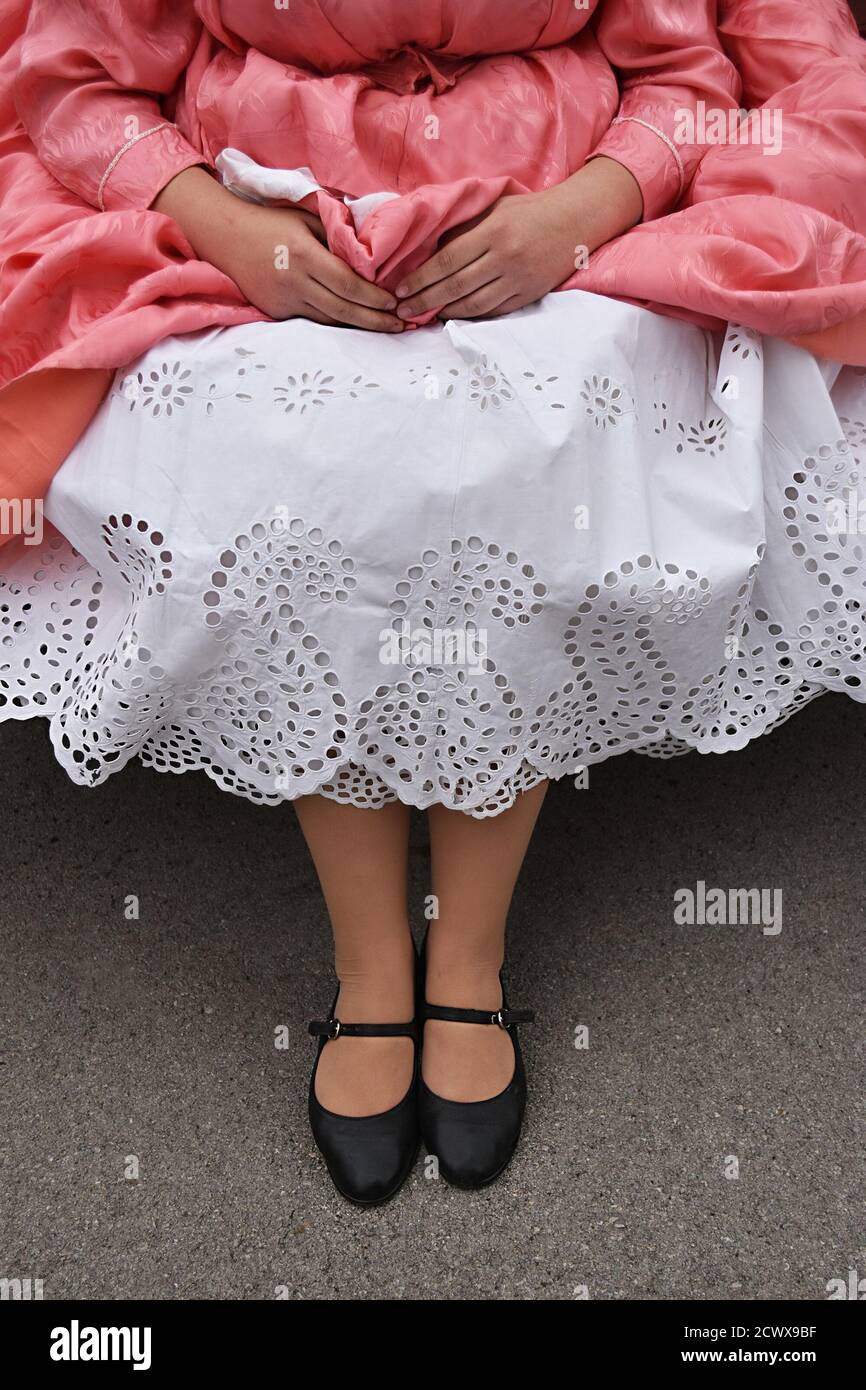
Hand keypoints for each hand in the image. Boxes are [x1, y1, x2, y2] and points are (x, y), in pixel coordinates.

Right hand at [153, 167, 402, 331]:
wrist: (224, 236)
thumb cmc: (270, 221)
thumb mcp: (307, 219)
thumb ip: (337, 238)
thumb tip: (372, 255)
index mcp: (304, 255)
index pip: (348, 284)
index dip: (374, 298)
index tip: (396, 303)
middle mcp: (294, 282)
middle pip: (343, 309)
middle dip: (376, 320)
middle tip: (402, 325)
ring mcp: (283, 301)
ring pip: (330, 320)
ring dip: (360, 326)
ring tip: (386, 327)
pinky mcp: (276, 312)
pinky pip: (313, 320)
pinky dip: (336, 322)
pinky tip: (356, 323)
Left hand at [395, 156, 643, 320]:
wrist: (575, 220)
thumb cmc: (528, 210)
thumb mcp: (494, 208)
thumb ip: (464, 227)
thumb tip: (427, 247)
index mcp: (493, 231)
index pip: (447, 260)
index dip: (421, 278)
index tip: (400, 290)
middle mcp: (505, 257)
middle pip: (456, 286)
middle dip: (425, 300)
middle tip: (402, 311)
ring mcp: (518, 279)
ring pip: (475, 304)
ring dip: (446, 312)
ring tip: (424, 315)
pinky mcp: (529, 294)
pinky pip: (494, 311)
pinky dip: (471, 316)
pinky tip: (454, 315)